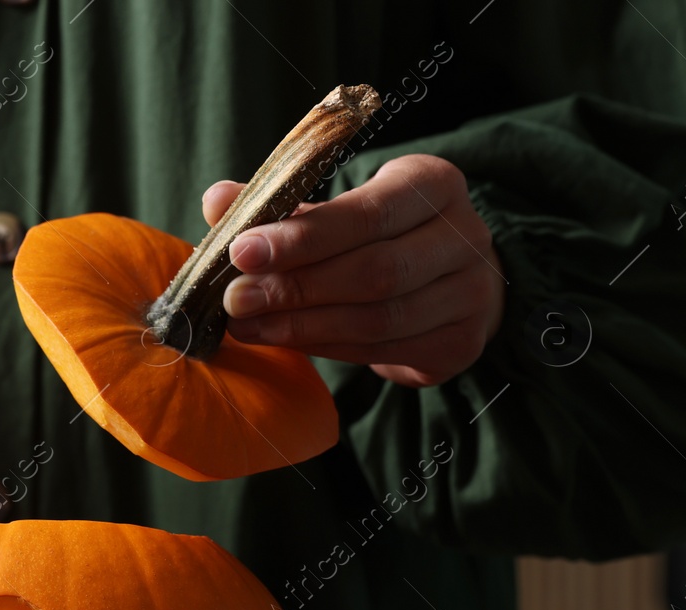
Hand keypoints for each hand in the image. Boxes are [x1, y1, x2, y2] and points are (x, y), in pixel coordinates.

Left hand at [209, 154, 504, 386]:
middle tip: (235, 300)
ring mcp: (470, 293)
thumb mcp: (337, 209)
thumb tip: (216, 200)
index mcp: (433, 183)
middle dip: (295, 288)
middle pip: (373, 271)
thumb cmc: (379, 235)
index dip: (302, 238)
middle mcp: (464, 236)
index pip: (366, 214)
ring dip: (302, 326)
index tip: (241, 252)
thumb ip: (280, 206)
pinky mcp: (460, 341)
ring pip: (377, 319)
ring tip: (248, 327)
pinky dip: (325, 347)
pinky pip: (381, 350)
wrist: (449, 282)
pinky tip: (285, 340)